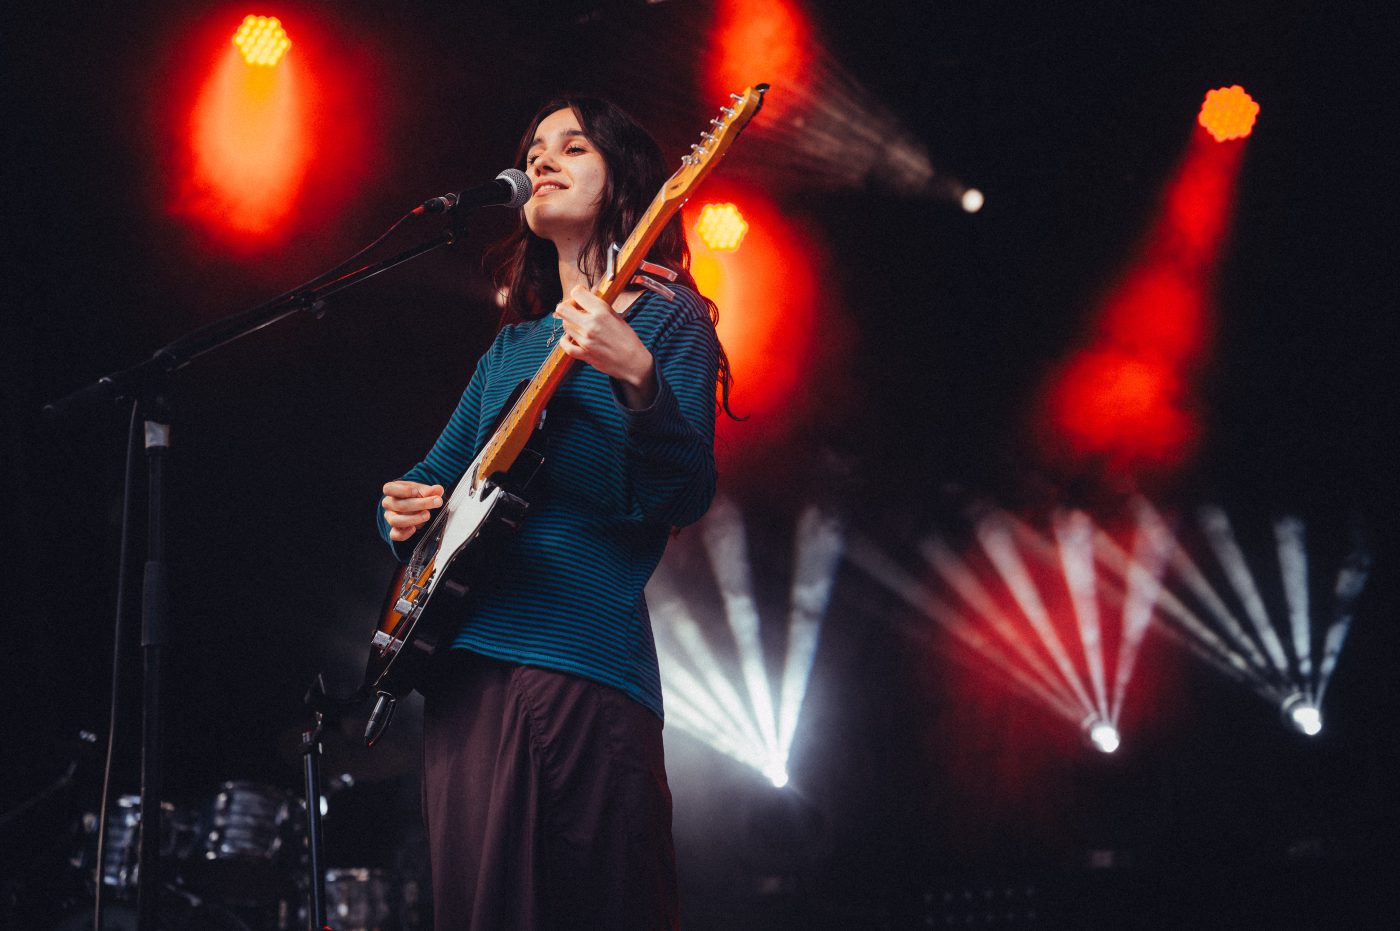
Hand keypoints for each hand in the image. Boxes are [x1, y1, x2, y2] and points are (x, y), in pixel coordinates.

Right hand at [381, 481, 443, 541]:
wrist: (416, 507)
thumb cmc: (417, 495)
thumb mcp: (423, 490)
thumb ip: (431, 490)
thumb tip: (438, 490)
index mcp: (392, 490)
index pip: (388, 489)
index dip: (401, 490)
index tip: (416, 491)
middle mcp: (389, 504)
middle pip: (397, 505)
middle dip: (419, 504)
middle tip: (436, 502)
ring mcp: (390, 517)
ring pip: (395, 521)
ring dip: (413, 519)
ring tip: (427, 515)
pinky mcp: (394, 530)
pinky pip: (394, 535)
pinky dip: (404, 534)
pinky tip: (414, 529)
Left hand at [554, 285, 657, 406]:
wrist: (633, 362)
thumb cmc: (628, 339)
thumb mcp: (617, 316)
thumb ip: (600, 307)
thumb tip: (586, 299)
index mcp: (601, 311)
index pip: (577, 293)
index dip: (577, 292)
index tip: (580, 296)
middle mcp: (590, 324)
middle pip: (562, 309)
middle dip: (567, 306)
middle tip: (575, 309)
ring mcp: (585, 340)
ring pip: (565, 325)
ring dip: (570, 323)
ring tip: (580, 325)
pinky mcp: (583, 354)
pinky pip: (565, 344)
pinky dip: (565, 340)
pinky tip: (572, 338)